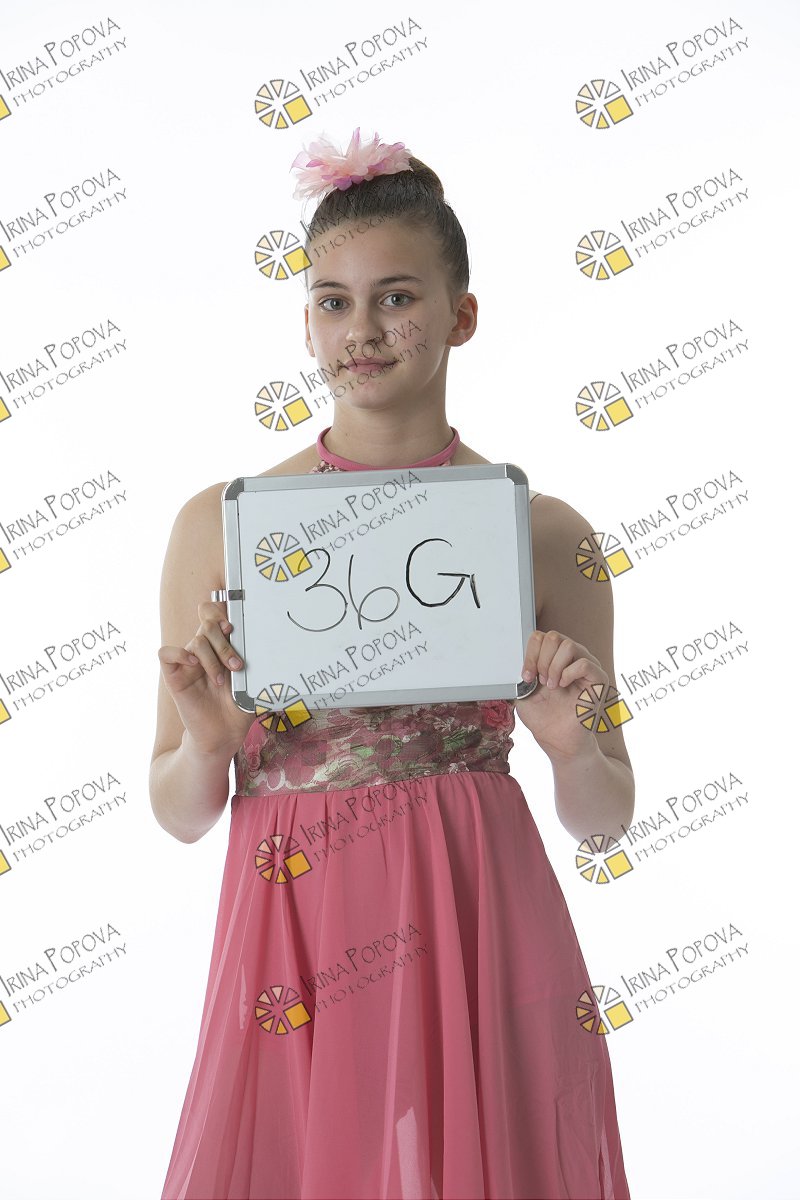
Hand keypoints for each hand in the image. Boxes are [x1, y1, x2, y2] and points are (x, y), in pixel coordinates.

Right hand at [158, 598, 255, 755]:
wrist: (224, 734)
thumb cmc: (239, 707)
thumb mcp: (252, 682)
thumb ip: (254, 661)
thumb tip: (267, 646)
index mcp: (223, 646)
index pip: (217, 614)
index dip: (223, 612)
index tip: (235, 627)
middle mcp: (205, 650)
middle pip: (208, 623)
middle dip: (224, 642)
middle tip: (236, 665)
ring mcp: (189, 662)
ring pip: (196, 640)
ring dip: (212, 659)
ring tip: (221, 681)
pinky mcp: (174, 676)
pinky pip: (166, 653)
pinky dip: (179, 654)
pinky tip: (194, 665)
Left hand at [514, 629, 607, 759]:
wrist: (558, 740)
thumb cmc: (544, 718)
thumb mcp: (523, 692)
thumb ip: (521, 673)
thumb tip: (515, 659)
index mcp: (553, 658)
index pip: (541, 637)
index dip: (530, 653)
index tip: (526, 675)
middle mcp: (571, 658)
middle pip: (554, 637)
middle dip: (541, 660)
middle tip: (540, 680)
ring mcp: (586, 667)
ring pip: (569, 645)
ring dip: (554, 667)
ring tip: (552, 685)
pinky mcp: (599, 680)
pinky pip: (584, 663)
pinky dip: (569, 674)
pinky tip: (563, 687)